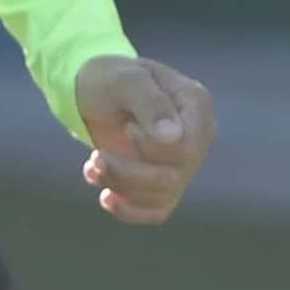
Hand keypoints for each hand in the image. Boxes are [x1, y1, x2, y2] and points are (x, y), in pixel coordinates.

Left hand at [71, 54, 214, 226]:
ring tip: (93, 165)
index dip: (152, 149)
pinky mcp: (164, 181)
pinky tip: (105, 196)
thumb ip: (150, 103)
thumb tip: (174, 138)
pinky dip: (129, 210)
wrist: (92, 91)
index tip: (127, 127)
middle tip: (95, 155)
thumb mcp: (124, 79)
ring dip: (120, 186)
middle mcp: (197, 136)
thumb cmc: (110, 78)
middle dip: (126, 172)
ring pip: (161, 196)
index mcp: (195, 104)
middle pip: (174, 176)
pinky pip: (157, 211)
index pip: (188, 149)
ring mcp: (183, 162)